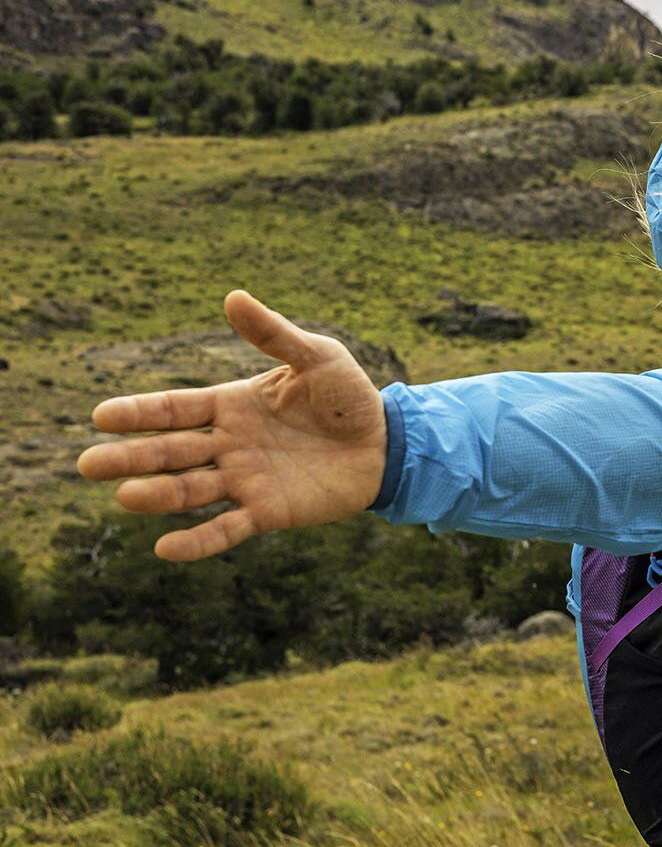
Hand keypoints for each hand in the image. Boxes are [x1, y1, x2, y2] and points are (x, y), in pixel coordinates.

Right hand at [77, 291, 388, 561]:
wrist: (387, 442)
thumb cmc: (348, 396)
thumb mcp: (316, 357)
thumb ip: (273, 334)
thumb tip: (233, 296)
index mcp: (231, 405)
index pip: (174, 409)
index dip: (138, 413)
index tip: (100, 417)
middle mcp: (229, 444)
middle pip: (169, 452)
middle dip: (130, 458)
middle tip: (88, 464)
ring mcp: (245, 480)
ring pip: (190, 490)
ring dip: (157, 495)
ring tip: (125, 498)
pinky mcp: (268, 512)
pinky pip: (227, 529)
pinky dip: (198, 541)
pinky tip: (165, 549)